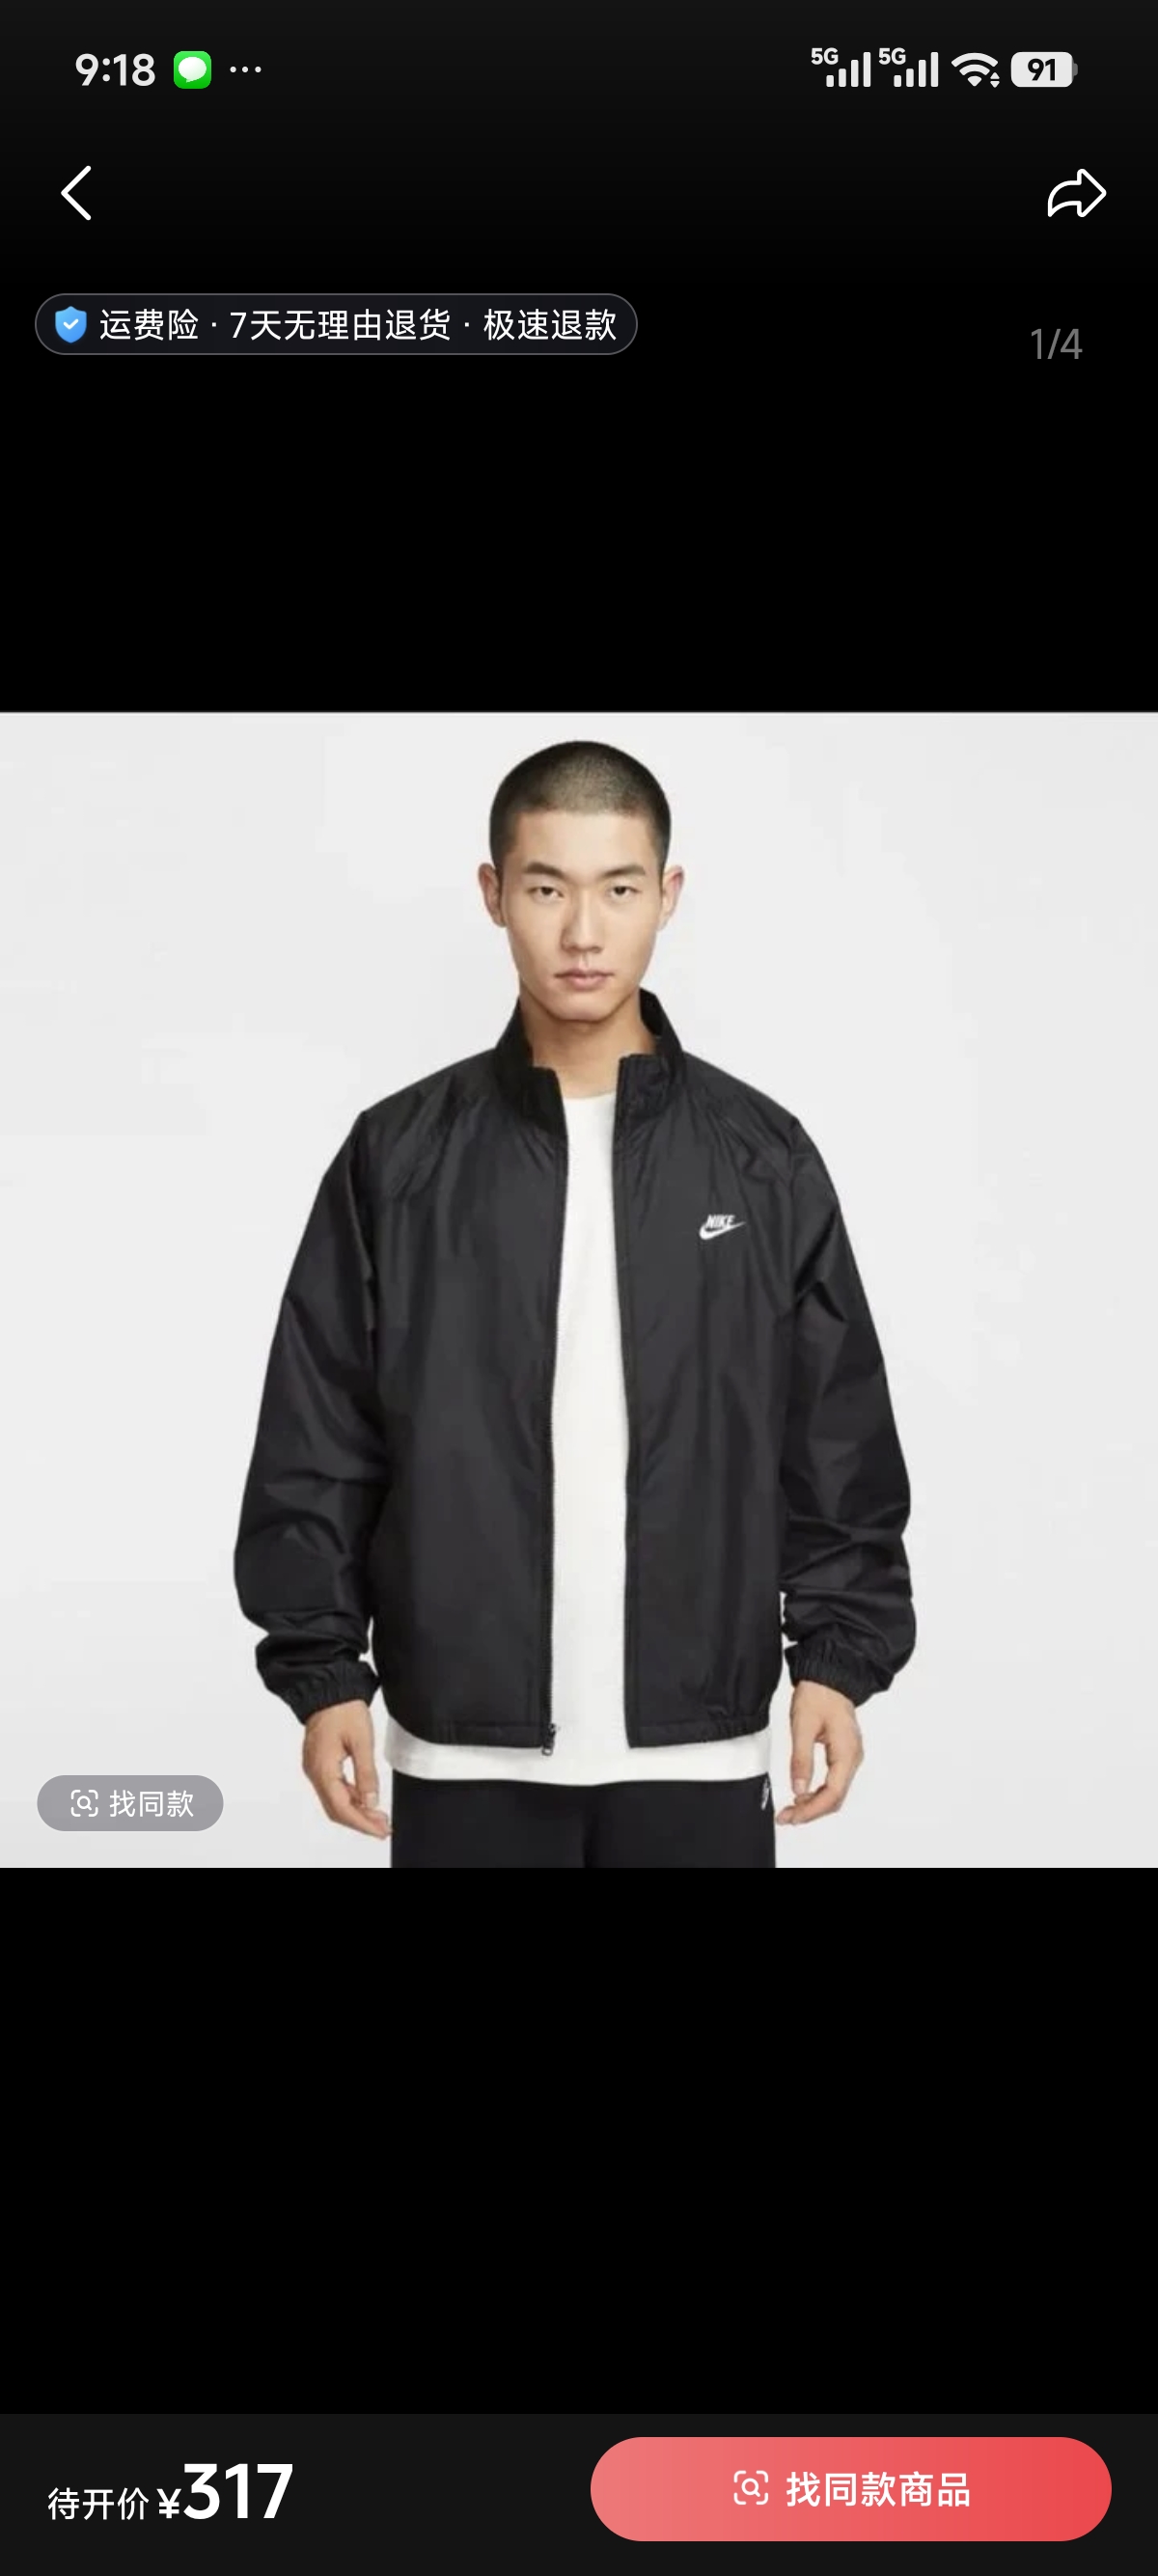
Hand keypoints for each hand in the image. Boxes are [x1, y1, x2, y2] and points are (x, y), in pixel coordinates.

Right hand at [302, 1699, 391, 1838]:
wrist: (328, 1688)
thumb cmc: (343, 1708)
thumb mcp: (362, 1741)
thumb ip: (366, 1774)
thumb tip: (371, 1801)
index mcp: (322, 1769)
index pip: (341, 1808)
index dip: (362, 1823)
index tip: (380, 1830)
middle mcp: (314, 1773)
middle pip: (335, 1809)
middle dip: (360, 1821)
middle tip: (383, 1827)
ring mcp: (314, 1768)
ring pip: (334, 1800)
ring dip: (356, 1811)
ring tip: (379, 1816)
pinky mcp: (319, 1763)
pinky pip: (332, 1788)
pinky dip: (349, 1798)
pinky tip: (365, 1799)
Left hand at [775, 1681, 863, 1825]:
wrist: (828, 1676)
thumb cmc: (818, 1695)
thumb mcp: (803, 1727)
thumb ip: (801, 1760)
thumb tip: (798, 1789)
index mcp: (847, 1753)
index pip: (833, 1794)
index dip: (811, 1810)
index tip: (792, 1817)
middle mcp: (853, 1758)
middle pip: (836, 1798)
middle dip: (811, 1811)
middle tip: (786, 1817)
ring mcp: (850, 1756)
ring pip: (836, 1792)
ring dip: (814, 1804)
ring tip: (791, 1809)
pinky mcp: (844, 1754)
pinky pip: (835, 1781)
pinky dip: (819, 1792)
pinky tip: (803, 1794)